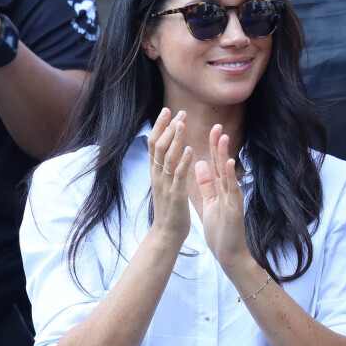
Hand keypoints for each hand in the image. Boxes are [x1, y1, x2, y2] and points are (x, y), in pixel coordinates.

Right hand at [147, 108, 192, 246]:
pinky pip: (179, 176)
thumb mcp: (164, 185)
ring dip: (176, 139)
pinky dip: (184, 161)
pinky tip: (191, 149)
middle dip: (168, 127)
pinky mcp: (176, 195)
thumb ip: (164, 169)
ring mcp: (165, 185)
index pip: (154, 144)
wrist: (166, 235)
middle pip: (158, 146)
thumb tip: (165, 153)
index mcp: (155, 173)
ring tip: (182, 123)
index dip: (159, 126)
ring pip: (168, 158)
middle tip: (178, 112)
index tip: (167, 111)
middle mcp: (157, 176)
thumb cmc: (169, 210)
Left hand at [195, 124, 248, 267]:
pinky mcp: (235, 210)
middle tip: (217, 125)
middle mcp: (229, 191)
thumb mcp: (210, 202)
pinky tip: (228, 163)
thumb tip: (199, 163)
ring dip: (225, 155)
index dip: (211, 147)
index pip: (215, 164)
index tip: (209, 129)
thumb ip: (206, 184)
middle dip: (218, 145)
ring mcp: (233, 199)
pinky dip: (230, 176)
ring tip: (222, 137)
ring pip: (228, 174)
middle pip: (222, 164)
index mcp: (220, 189)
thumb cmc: (221, 230)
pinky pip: (232, 191)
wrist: (230, 254)